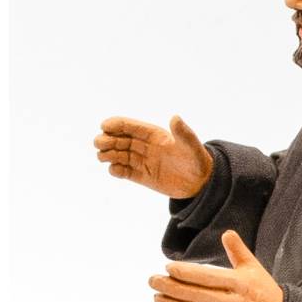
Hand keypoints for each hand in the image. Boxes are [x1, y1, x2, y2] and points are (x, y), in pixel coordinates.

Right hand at [95, 114, 214, 198]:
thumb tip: (175, 117)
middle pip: (121, 140)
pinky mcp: (143, 177)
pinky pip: (125, 172)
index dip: (116, 124)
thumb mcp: (191, 147)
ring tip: (103, 156)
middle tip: (99, 143)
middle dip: (107, 139)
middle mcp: (146, 147)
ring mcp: (143, 162)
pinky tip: (114, 170)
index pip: (131, 126)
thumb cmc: (197, 161)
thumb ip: (183, 133)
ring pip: (120, 155)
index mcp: (154, 135)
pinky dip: (117, 170)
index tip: (104, 126)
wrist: (202, 183)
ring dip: (108, 154)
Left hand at [149, 230, 284, 301]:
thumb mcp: (254, 266)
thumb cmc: (262, 288)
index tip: (168, 267)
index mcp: (240, 284)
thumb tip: (227, 233)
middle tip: (153, 280)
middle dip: (173, 288)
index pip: (208, 277)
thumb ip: (238, 250)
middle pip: (198, 296)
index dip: (186, 273)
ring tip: (156, 298)